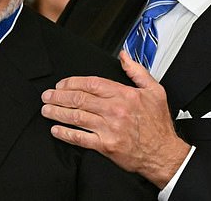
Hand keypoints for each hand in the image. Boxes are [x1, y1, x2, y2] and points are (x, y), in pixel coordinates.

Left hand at [41, 51, 190, 188]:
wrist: (164, 153)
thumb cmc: (158, 125)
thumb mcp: (155, 90)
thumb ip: (137, 71)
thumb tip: (124, 56)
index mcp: (124, 95)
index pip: (91, 83)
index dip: (73, 82)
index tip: (62, 84)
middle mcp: (115, 110)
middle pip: (80, 99)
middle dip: (59, 96)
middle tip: (47, 95)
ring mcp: (109, 128)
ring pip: (77, 117)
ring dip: (58, 112)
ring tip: (46, 109)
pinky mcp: (106, 146)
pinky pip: (80, 138)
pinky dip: (65, 133)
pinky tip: (56, 129)